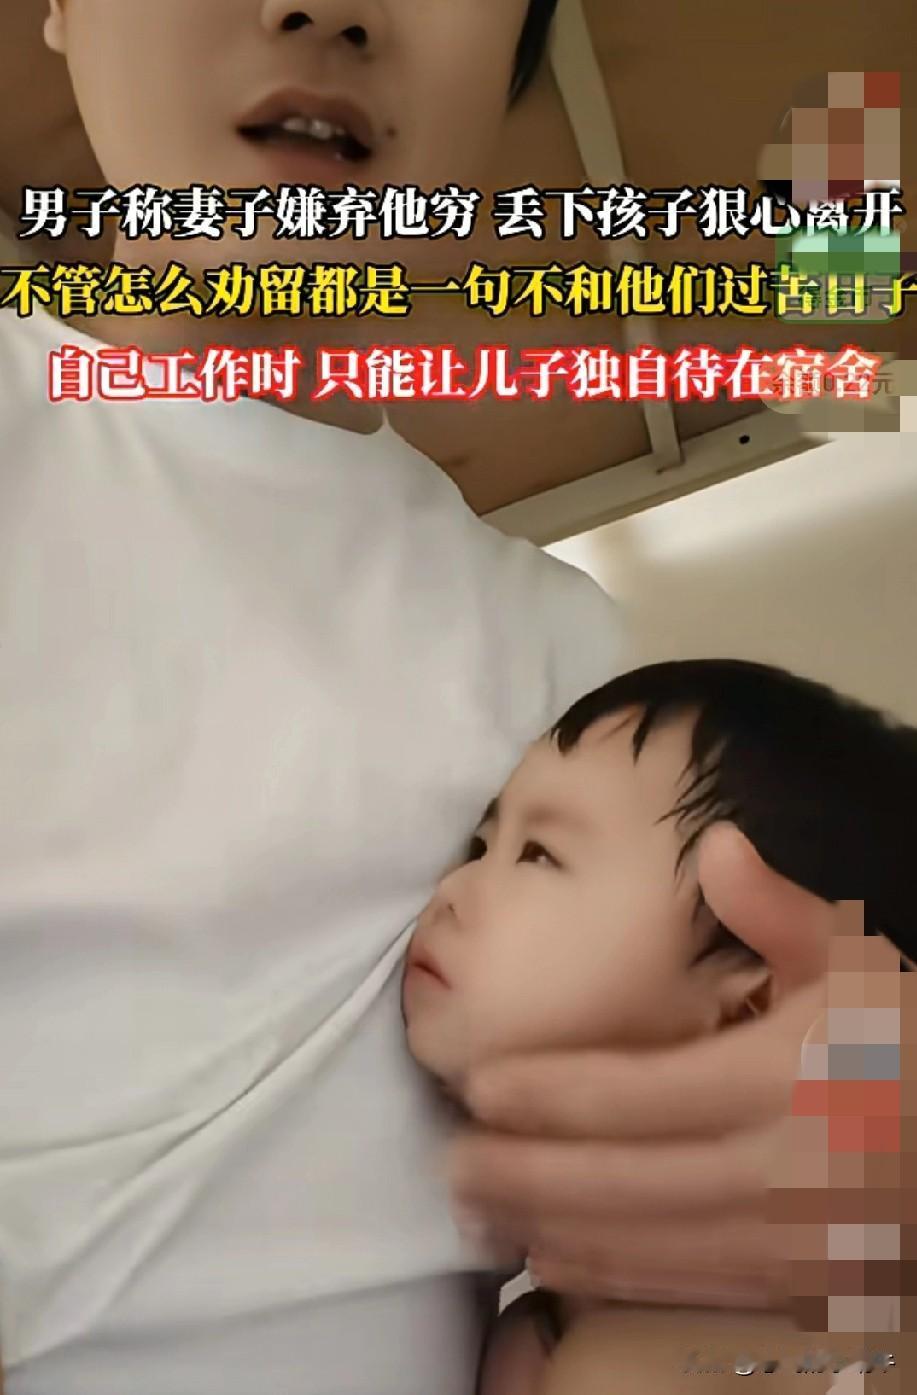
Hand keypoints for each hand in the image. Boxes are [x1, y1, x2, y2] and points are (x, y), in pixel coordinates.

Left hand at [449, 823, 842, 1308]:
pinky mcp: (791, 1283)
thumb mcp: (859, 963)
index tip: (478, 1086)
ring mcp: (781, 1237)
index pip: (639, 1091)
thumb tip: (718, 844)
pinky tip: (554, 1260)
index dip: (550, 1091)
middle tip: (449, 1162)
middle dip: (526, 1173)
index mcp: (780, 1077)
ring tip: (476, 1212)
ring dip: (551, 1228)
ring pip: (643, 1241)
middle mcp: (773, 1165)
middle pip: (623, 1177)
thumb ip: (782, 912)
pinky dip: (612, 1277)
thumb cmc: (902, 1044)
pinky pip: (685, 1285)